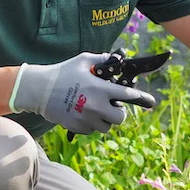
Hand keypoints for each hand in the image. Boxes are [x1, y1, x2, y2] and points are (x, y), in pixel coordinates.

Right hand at [11, 52, 156, 133]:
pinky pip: (92, 130)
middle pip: (120, 118)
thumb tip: (115, 59)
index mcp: (100, 88)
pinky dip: (91, 125)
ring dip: (105, 120)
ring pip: (107, 127)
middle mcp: (96, 105)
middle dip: (119, 112)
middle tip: (112, 106)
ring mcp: (87, 118)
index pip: (127, 95)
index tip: (151, 102)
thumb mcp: (83, 60)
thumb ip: (101, 60)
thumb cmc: (61, 72)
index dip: (141, 98)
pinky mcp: (77, 127)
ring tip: (96, 110)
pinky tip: (83, 114)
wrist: (38, 90)